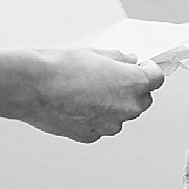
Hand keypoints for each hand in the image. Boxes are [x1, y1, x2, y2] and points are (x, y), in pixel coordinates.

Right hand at [19, 49, 163, 142]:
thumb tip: (128, 62)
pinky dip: (94, 117)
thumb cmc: (60, 67)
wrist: (31, 87)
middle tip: (111, 77)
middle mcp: (127, 108)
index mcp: (133, 84)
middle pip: (142, 99)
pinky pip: (100, 125)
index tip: (140, 66)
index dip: (147, 70)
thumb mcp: (95, 53)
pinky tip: (75, 104)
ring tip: (86, 90)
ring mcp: (110, 125)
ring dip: (112, 105)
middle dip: (132, 89)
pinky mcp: (91, 135)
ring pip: (120, 115)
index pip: (156, 78)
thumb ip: (119, 60)